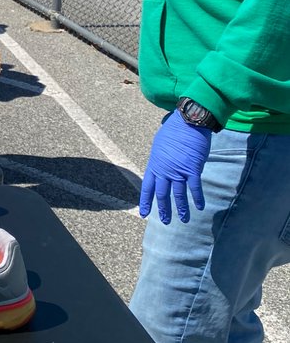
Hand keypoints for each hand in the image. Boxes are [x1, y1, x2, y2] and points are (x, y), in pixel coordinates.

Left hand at [138, 110, 210, 224]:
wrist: (188, 121)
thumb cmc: (174, 129)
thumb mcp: (160, 144)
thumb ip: (160, 158)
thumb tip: (162, 164)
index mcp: (155, 164)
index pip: (147, 186)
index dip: (146, 201)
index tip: (144, 213)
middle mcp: (164, 170)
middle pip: (162, 194)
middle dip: (163, 209)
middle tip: (165, 221)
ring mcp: (178, 170)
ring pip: (178, 194)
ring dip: (181, 209)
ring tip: (184, 220)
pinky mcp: (192, 169)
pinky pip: (194, 188)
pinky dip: (197, 198)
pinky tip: (199, 207)